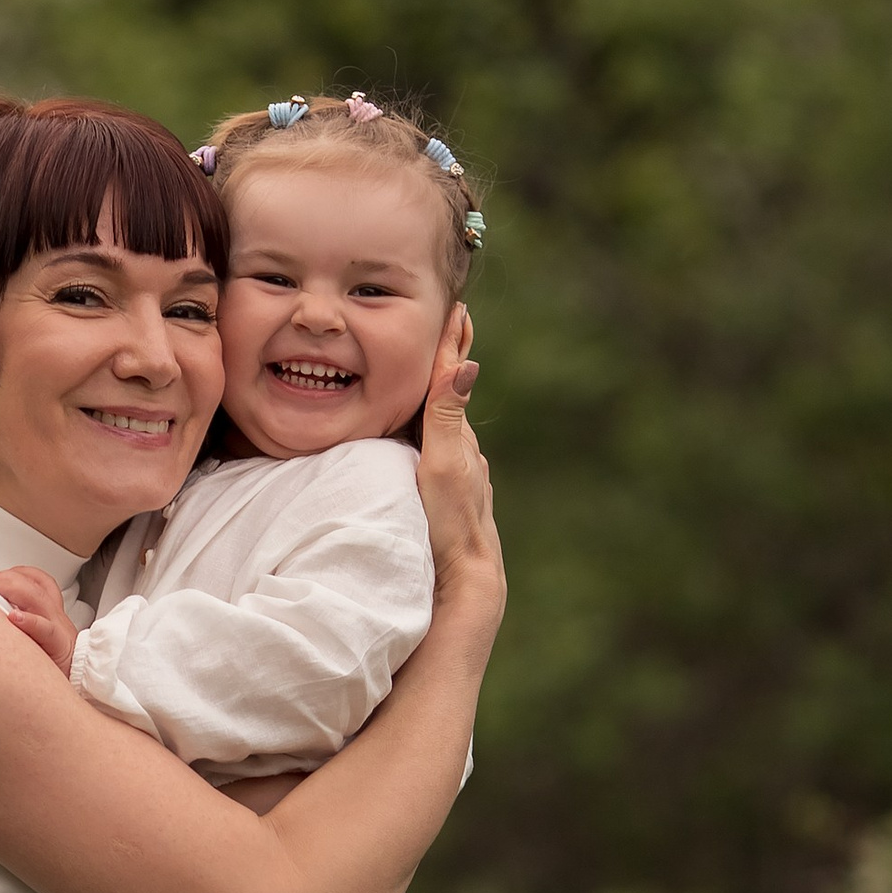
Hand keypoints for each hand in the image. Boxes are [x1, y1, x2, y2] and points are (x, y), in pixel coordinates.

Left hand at [0, 565, 76, 674]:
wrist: (83, 680)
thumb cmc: (55, 662)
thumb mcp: (36, 636)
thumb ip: (18, 622)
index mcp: (49, 610)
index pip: (35, 579)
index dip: (13, 572)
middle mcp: (54, 614)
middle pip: (34, 584)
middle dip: (7, 577)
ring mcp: (58, 627)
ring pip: (39, 598)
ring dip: (12, 589)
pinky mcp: (59, 645)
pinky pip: (46, 629)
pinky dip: (30, 621)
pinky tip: (14, 618)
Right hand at [414, 306, 503, 633]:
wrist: (463, 584)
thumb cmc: (448, 524)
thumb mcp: (442, 465)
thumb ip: (446, 417)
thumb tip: (466, 364)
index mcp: (457, 440)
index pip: (450, 380)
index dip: (450, 345)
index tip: (456, 307)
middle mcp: (462, 455)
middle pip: (449, 399)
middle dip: (447, 361)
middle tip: (450, 323)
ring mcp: (458, 479)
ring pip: (445, 427)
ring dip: (440, 396)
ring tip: (435, 371)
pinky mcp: (448, 500)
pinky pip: (438, 453)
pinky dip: (433, 431)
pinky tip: (425, 441)